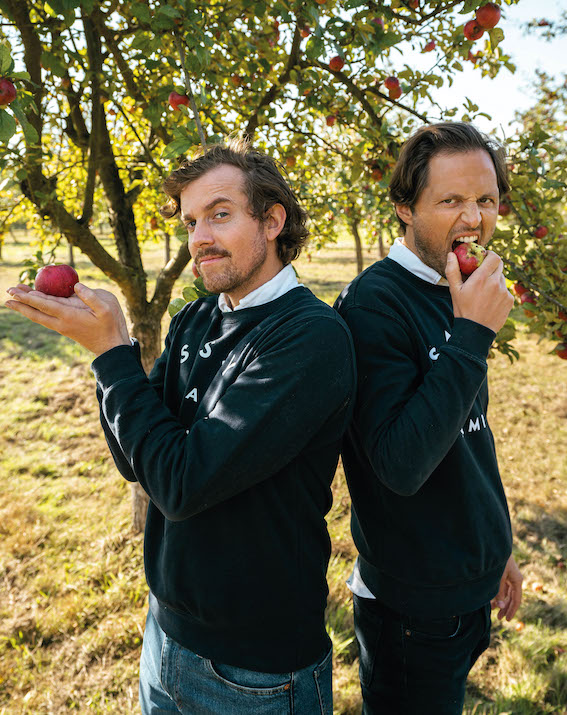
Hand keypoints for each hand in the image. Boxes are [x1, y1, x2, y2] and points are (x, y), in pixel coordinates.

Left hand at [5, 282, 129, 355]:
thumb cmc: (111, 326)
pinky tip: (34, 305)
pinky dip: (36, 310)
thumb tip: (76, 286)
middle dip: (21, 302)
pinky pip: (46, 318)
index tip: (14, 291)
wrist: (111, 348)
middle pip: (36, 312)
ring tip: (14, 298)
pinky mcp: (65, 328)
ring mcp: (62, 327)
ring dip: (26, 307)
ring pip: (39, 316)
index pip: (44, 304)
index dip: (28, 297)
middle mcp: (61, 323)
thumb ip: (91, 296)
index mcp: (69, 316)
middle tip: (7, 292)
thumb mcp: (107, 308)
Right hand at [446, 250, 513, 333]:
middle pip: (500, 265)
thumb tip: (451, 254)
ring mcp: (504, 292)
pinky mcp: (510, 300)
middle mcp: (495, 282)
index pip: (494, 257)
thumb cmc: (463, 309)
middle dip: (492, 266)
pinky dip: (499, 292)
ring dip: (494, 280)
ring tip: (484, 292)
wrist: (475, 331)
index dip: (490, 254)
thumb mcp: (454, 290)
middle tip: (484, 273)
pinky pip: (505, 290)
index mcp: (482, 278)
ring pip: (502, 278)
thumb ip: (453, 270)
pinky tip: (490, 301)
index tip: (485, 257)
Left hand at [491, 555, 522, 620]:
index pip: (516, 600)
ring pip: (507, 593)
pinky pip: (502, 587)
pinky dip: (498, 594)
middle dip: (505, 608)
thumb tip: (500, 607)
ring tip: (493, 610)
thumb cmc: (497, 561)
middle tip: (499, 618)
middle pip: (512, 598)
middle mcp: (515, 579)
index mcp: (517, 581)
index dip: (511, 610)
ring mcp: (510, 576)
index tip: (506, 619)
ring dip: (500, 601)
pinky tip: (491, 600)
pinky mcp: (504, 573)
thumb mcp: (498, 578)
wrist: (495, 545)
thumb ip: (499, 592)